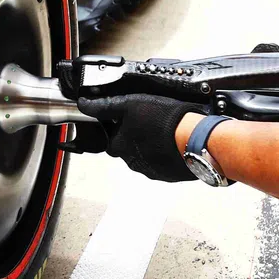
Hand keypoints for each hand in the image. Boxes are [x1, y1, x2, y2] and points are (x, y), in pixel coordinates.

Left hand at [68, 94, 196, 182]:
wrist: (195, 137)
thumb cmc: (163, 120)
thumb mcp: (129, 104)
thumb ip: (104, 105)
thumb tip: (84, 104)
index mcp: (118, 146)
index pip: (111, 137)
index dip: (119, 125)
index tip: (131, 117)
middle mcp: (131, 162)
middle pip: (128, 147)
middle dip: (136, 136)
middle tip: (151, 121)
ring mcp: (151, 170)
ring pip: (145, 156)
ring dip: (151, 145)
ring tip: (164, 130)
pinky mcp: (168, 175)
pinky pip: (162, 164)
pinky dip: (165, 154)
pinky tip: (174, 142)